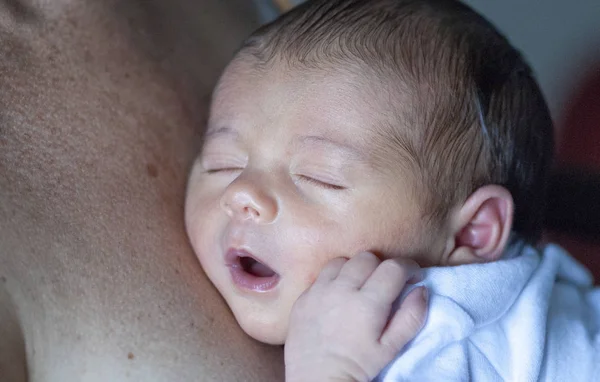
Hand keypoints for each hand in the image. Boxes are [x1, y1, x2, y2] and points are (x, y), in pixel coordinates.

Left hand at [284, 252, 427, 381]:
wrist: (318, 380)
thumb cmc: (358, 365)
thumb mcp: (391, 347)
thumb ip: (411, 316)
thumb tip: (421, 289)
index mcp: (368, 304)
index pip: (393, 268)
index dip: (408, 268)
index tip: (412, 276)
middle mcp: (341, 290)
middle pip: (367, 257)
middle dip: (381, 266)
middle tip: (385, 284)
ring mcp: (318, 291)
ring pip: (342, 261)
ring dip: (355, 269)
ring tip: (359, 286)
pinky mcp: (302, 297)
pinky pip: (321, 276)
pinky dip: (333, 280)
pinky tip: (337, 296)